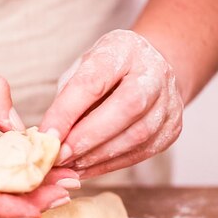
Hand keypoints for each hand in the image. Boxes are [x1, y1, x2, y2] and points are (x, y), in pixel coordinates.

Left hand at [40, 29, 183, 178]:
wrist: (151, 69)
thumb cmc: (106, 69)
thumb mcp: (82, 68)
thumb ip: (67, 97)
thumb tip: (49, 136)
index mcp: (124, 49)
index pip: (93, 82)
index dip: (66, 112)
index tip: (46, 135)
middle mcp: (154, 73)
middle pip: (125, 108)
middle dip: (86, 137)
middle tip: (58, 156)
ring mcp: (169, 102)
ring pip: (136, 136)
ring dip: (96, 156)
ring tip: (69, 164)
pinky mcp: (172, 129)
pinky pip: (140, 153)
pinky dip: (108, 165)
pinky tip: (86, 168)